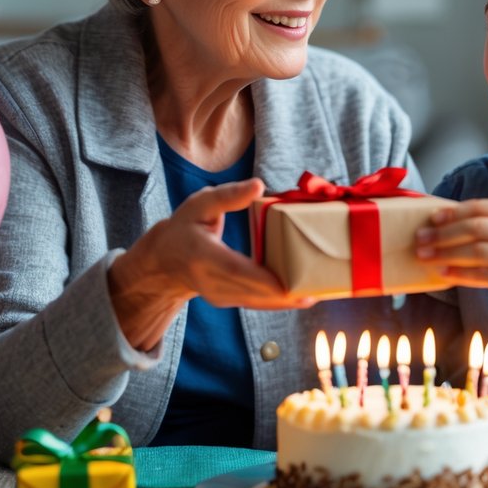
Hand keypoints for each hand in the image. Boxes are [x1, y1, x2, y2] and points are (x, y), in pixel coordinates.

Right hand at [108, 178, 314, 349]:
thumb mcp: (200, 203)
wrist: (165, 263)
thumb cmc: (185, 227)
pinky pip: (259, 302)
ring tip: (321, 290)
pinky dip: (282, 300)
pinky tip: (305, 295)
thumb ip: (229, 195)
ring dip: (290, 299)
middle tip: (322, 285)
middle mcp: (212, 281)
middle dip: (289, 292)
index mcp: (203, 255)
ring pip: (260, 302)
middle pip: (255, 292)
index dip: (263, 279)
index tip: (290, 285)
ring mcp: (221, 296)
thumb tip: (259, 185)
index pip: (235, 269)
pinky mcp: (230, 301)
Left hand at [414, 198, 487, 348]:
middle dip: (442, 232)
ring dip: (444, 253)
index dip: (453, 211)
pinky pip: (480, 275)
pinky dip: (458, 273)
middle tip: (421, 237)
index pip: (481, 208)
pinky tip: (443, 273)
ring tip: (425, 256)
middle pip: (473, 227)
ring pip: (473, 250)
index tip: (432, 217)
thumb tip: (453, 225)